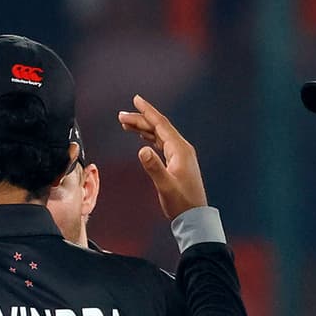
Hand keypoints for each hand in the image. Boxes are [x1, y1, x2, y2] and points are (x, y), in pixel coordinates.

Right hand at [118, 94, 206, 218]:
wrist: (194, 216)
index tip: (136, 100)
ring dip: (143, 128)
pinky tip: (142, 137)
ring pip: (159, 135)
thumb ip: (154, 167)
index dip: (147, 111)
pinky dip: (150, 137)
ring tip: (127, 124)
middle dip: (140, 119)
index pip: (161, 125)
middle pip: (158, 128)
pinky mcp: (177, 162)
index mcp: (180, 150)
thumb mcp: (165, 185)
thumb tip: (142, 150)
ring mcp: (180, 155)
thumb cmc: (181, 202)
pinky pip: (161, 143)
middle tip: (121, 116)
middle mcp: (181, 149)